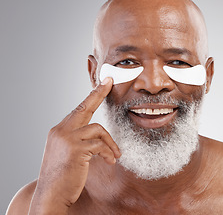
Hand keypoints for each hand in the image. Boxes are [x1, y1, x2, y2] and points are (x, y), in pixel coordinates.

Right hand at [29, 77, 119, 213]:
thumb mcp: (67, 153)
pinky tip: (110, 162)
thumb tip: (96, 133)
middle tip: (110, 82)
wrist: (51, 196)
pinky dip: (108, 153)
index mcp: (59, 131)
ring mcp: (66, 138)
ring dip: (110, 143)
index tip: (103, 83)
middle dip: (98, 94)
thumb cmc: (63, 177)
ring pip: (98, 129)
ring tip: (114, 156)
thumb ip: (78, 139)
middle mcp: (60, 131)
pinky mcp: (75, 149)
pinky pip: (100, 145)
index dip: (92, 96)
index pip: (78, 109)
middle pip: (84, 107)